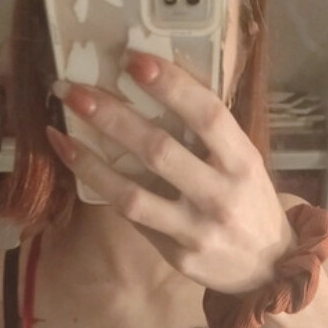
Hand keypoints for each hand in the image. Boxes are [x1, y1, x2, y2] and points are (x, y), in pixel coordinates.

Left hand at [45, 50, 293, 294]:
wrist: (268, 268)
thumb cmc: (250, 203)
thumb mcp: (244, 164)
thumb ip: (210, 136)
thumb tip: (151, 90)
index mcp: (243, 161)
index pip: (207, 115)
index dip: (170, 85)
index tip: (132, 59)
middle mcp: (221, 196)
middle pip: (159, 150)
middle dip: (112, 117)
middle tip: (73, 91)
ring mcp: (197, 230)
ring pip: (133, 195)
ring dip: (91, 163)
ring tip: (60, 136)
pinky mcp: (178, 256)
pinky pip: (135, 219)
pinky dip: (106, 190)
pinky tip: (82, 166)